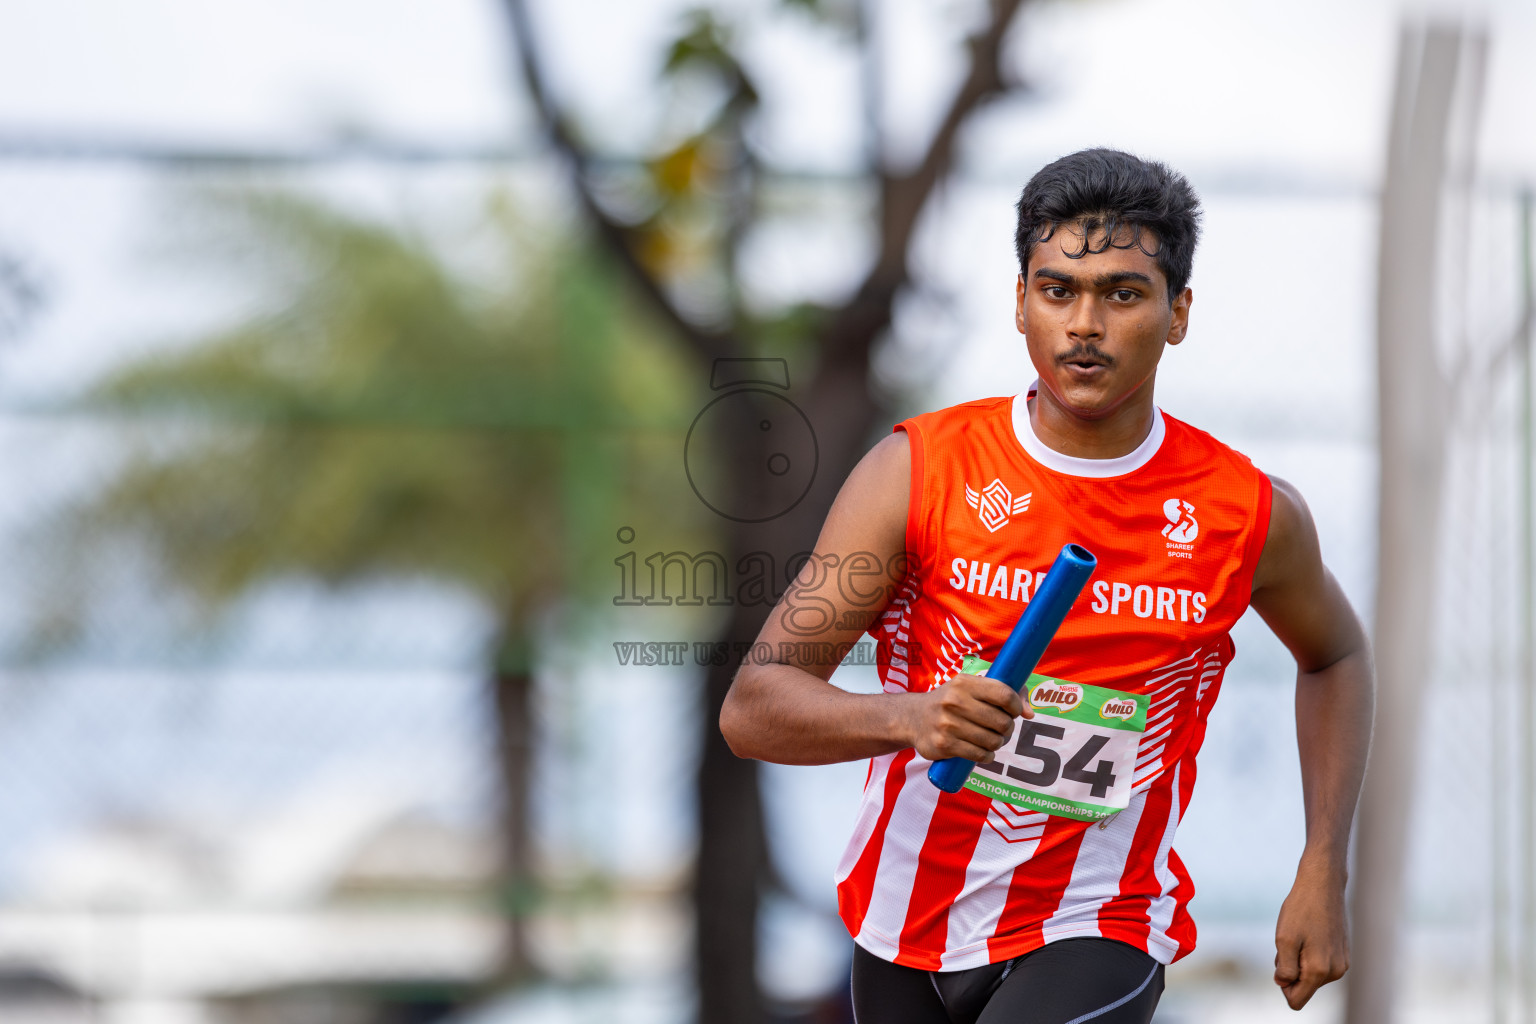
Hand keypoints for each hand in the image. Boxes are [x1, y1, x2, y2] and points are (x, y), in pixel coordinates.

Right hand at [904, 673, 1028, 762]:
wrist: (913, 718)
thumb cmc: (951, 701)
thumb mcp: (971, 688)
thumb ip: (1004, 693)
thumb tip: (1029, 714)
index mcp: (964, 683)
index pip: (1004, 694)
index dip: (1015, 706)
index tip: (1013, 711)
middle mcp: (954, 701)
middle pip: (1002, 722)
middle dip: (1007, 728)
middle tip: (1000, 728)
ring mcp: (948, 724)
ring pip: (992, 741)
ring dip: (997, 743)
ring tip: (990, 739)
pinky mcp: (944, 745)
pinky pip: (980, 756)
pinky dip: (987, 756)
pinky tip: (983, 751)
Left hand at [1273, 858, 1348, 1009]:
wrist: (1322, 885)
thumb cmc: (1301, 909)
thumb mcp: (1284, 939)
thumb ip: (1285, 968)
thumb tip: (1284, 983)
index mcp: (1320, 970)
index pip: (1297, 999)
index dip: (1282, 986)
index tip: (1280, 963)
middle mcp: (1335, 972)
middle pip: (1303, 987)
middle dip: (1290, 969)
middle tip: (1289, 942)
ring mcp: (1342, 963)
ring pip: (1310, 975)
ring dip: (1299, 960)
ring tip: (1299, 935)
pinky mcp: (1343, 954)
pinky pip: (1319, 964)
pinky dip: (1308, 954)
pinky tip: (1308, 933)